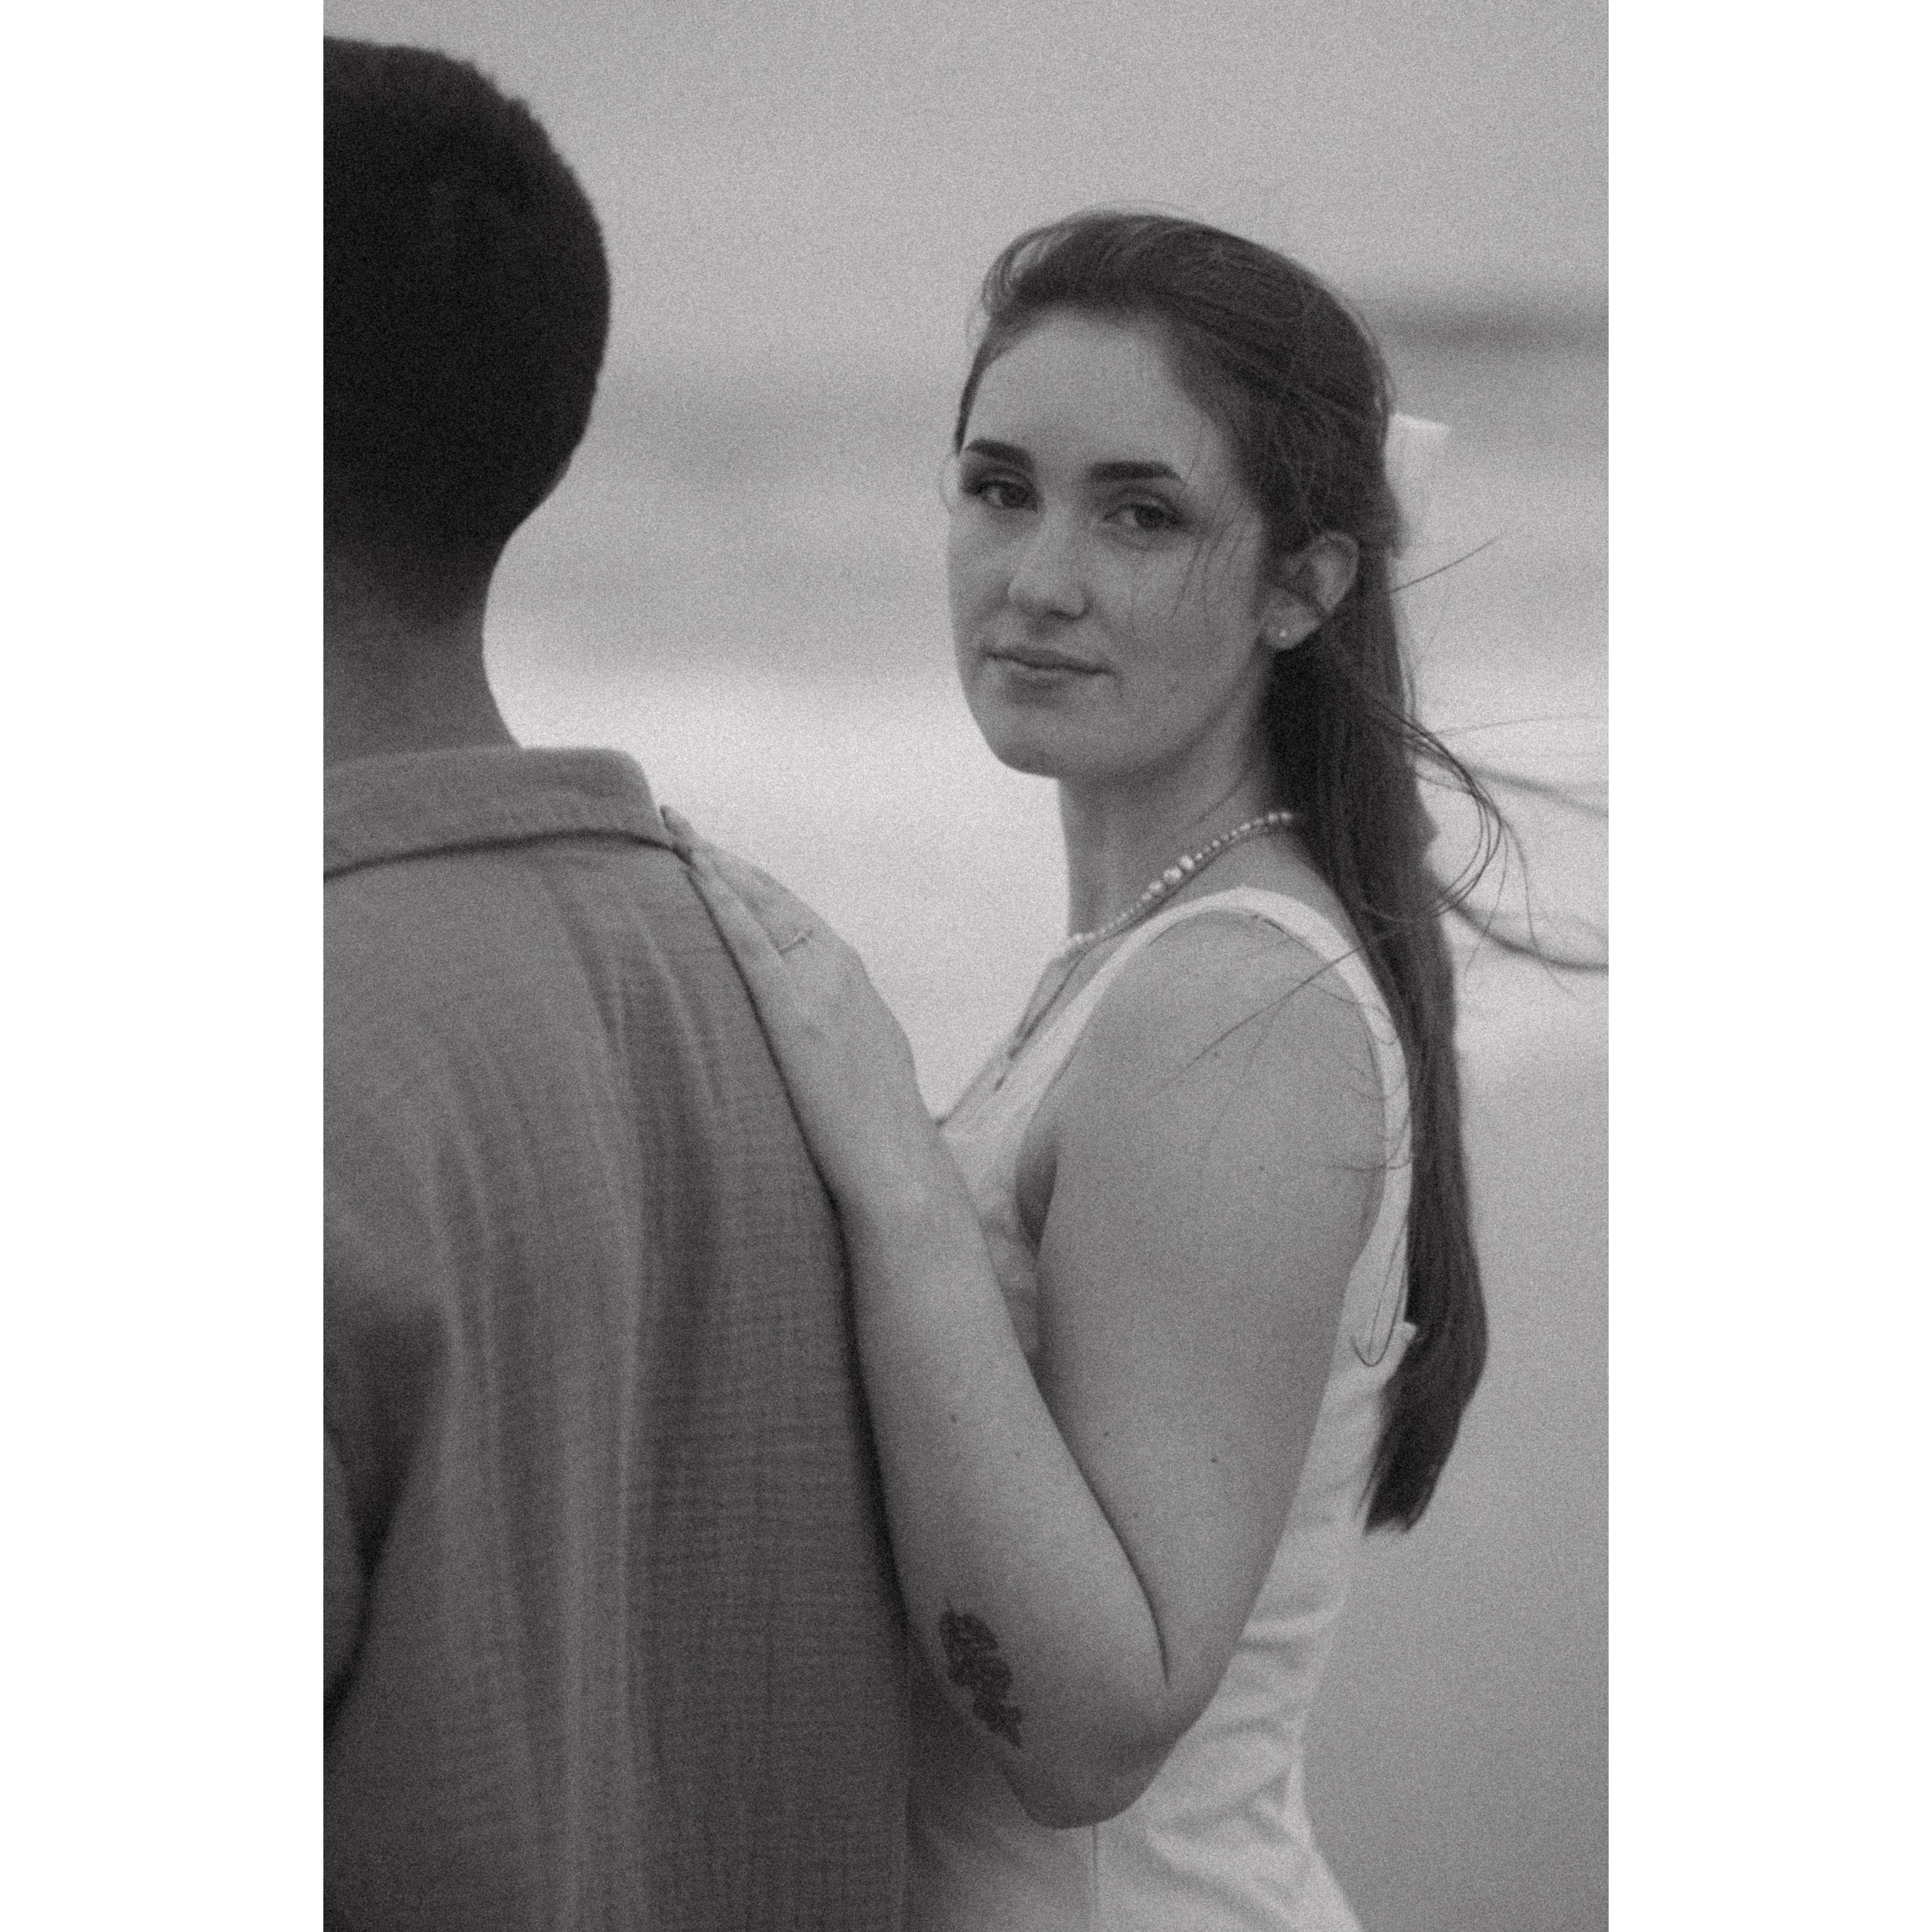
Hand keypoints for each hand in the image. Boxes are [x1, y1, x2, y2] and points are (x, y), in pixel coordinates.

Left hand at [663, 809, 940, 1211]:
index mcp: (850, 979)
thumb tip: (800, 1037)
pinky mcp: (795, 1013)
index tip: (711, 854)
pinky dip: (722, 899)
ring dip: (715, 864)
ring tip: (673, 831)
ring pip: (760, 905)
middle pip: (773, 897)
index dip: (750, 882)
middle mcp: (838, 968)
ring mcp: (819, 986)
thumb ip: (826, 1035)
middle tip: (677, 823)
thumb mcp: (853, 1067)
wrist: (897, 1172)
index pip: (791, 914)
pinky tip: (694, 870)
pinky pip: (752, 941)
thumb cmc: (871, 1137)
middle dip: (724, 858)